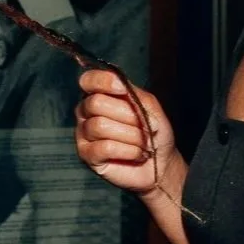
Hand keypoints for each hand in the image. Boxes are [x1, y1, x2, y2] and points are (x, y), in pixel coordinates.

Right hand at [75, 69, 176, 197]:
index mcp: (100, 94)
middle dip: (127, 115)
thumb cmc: (154, 133)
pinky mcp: (86, 154)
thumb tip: (122, 89)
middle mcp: (87, 112)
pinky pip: (104, 147)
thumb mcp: (150, 107)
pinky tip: (136, 154)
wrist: (160, 163)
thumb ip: (135, 94)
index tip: (122, 90)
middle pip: (96, 103)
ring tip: (142, 143)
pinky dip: (127, 151)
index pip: (89, 80)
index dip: (103, 82)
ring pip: (100, 126)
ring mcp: (84, 133)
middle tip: (144, 127)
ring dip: (131, 136)